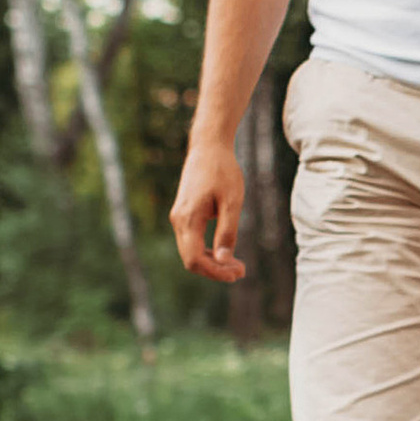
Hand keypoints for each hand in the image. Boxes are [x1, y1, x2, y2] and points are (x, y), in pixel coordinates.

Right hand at [169, 136, 246, 284]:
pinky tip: (224, 251)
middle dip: (215, 270)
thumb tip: (223, 261)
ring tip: (237, 264)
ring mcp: (179, 217)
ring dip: (212, 262)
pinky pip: (191, 241)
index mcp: (188, 219)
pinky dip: (207, 250)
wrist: (209, 147)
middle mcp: (178, 220)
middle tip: (241, 271)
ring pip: (190, 251)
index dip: (215, 271)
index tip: (237, 273)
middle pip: (191, 259)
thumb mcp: (232, 202)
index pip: (194, 259)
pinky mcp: (184, 214)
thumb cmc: (223, 171)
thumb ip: (227, 233)